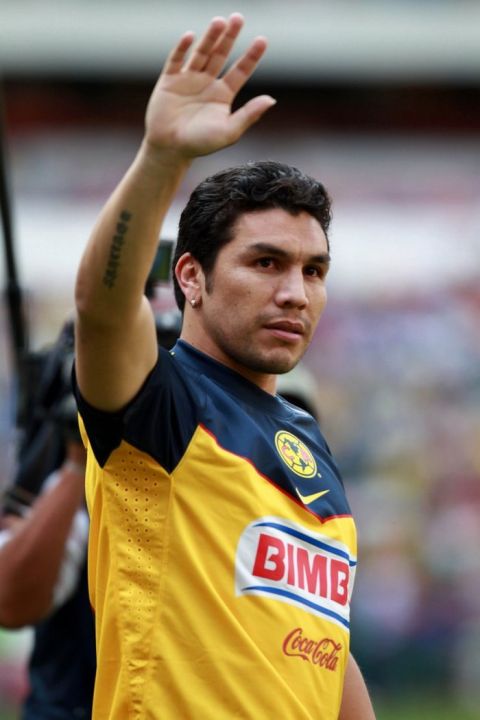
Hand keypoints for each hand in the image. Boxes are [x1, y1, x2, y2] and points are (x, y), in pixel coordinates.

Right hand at [144, 13, 275, 158]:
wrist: (170, 150)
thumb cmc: (200, 144)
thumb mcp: (229, 131)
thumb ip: (249, 115)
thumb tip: (271, 100)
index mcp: (223, 95)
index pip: (240, 71)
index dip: (251, 56)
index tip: (262, 40)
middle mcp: (207, 83)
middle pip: (221, 55)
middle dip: (229, 37)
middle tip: (238, 18)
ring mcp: (188, 80)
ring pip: (201, 53)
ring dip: (210, 37)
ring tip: (219, 22)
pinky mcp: (169, 80)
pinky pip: (176, 60)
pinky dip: (183, 48)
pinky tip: (191, 36)